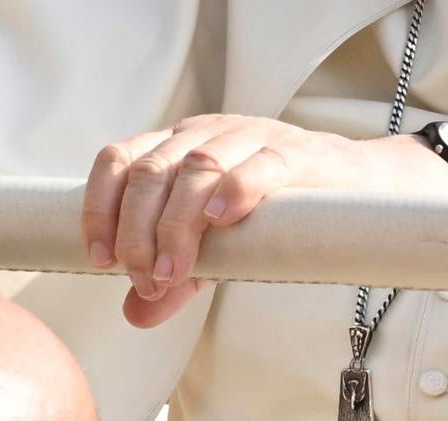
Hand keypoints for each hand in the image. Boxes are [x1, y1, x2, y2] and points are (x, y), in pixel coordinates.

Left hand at [80, 115, 387, 328]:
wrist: (346, 185)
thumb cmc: (269, 211)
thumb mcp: (214, 249)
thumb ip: (174, 279)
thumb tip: (134, 313)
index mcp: (174, 147)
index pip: (119, 160)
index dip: (101, 207)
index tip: (100, 259)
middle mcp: (203, 134)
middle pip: (152, 170)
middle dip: (138, 230)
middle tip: (146, 279)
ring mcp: (247, 136)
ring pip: (197, 167)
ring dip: (177, 223)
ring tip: (175, 270)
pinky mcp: (293, 151)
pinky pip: (259, 162)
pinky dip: (235, 188)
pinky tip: (221, 219)